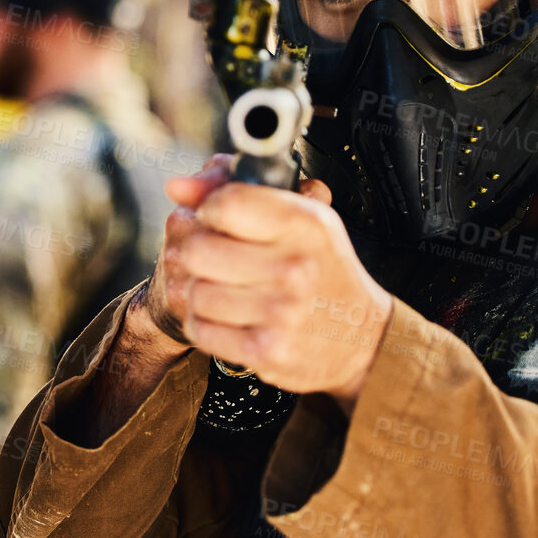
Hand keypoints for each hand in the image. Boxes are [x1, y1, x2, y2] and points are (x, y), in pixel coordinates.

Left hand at [160, 154, 392, 408]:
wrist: (361, 338)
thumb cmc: (322, 270)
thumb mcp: (297, 219)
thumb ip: (235, 192)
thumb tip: (176, 187)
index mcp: (305, 224)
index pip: (225, 204)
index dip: (208, 210)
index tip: (217, 220)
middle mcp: (294, 267)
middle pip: (198, 249)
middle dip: (198, 251)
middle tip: (215, 258)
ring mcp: (280, 313)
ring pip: (194, 291)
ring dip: (199, 290)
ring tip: (224, 289)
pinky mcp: (265, 351)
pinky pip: (199, 329)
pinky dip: (204, 322)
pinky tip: (226, 316)